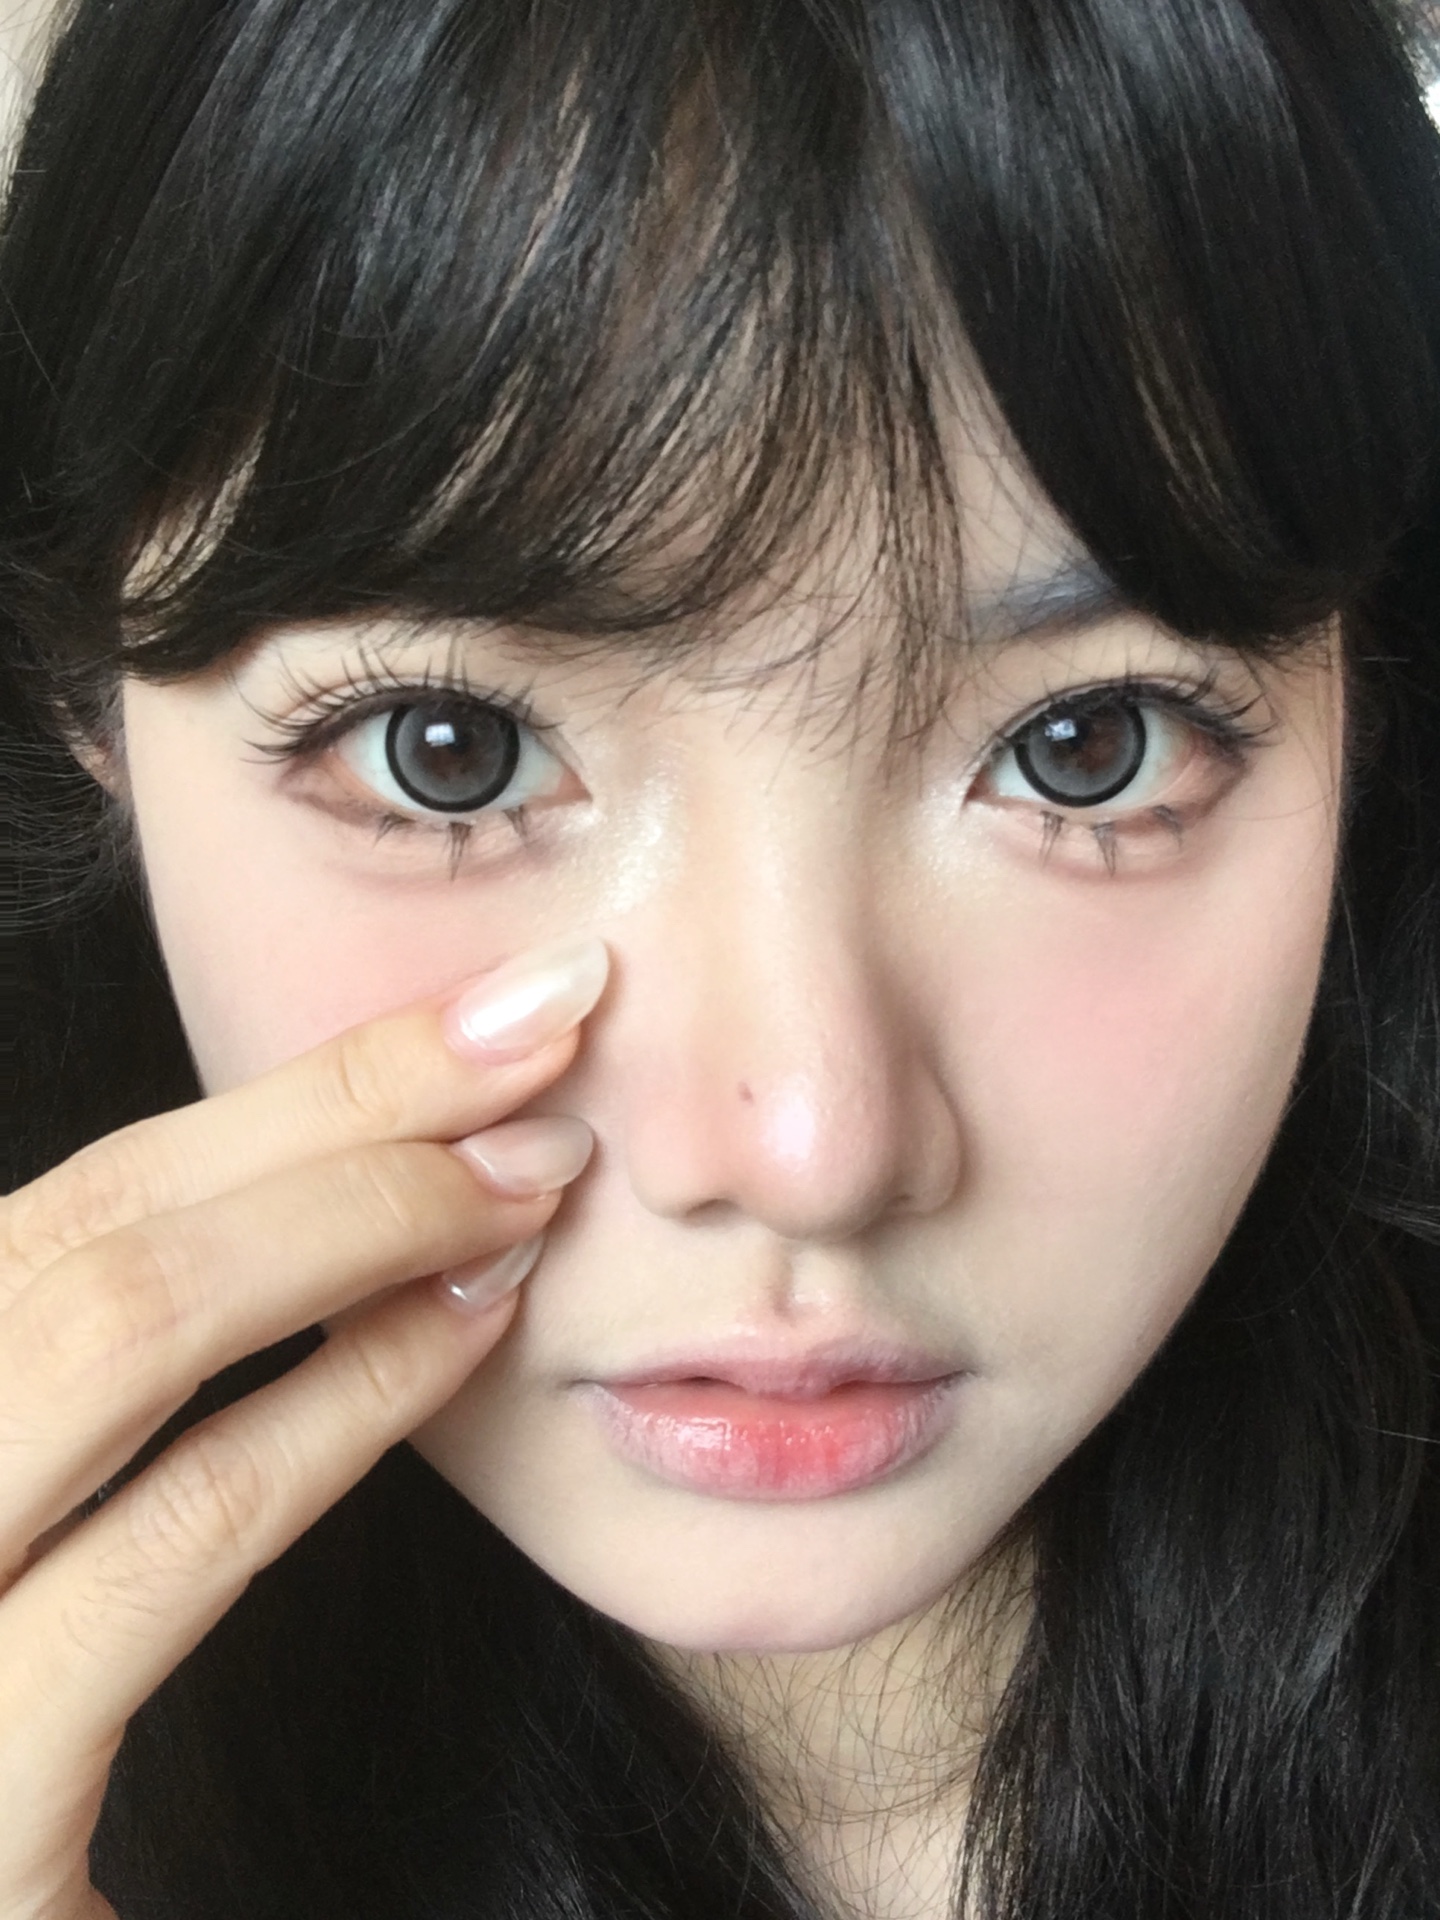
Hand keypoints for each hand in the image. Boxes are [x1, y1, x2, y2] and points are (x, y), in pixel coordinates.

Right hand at [0, 937, 605, 1919]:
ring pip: (114, 1326)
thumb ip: (123, 1391)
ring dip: (356, 1221)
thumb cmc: (42, 1728)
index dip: (288, 1093)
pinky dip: (330, 1407)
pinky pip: (169, 1539)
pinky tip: (460, 1340)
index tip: (478, 1023)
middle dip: (342, 1110)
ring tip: (529, 1181)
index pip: (82, 1203)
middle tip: (541, 1048)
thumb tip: (343, 1224)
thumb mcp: (47, 1520)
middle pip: (96, 1226)